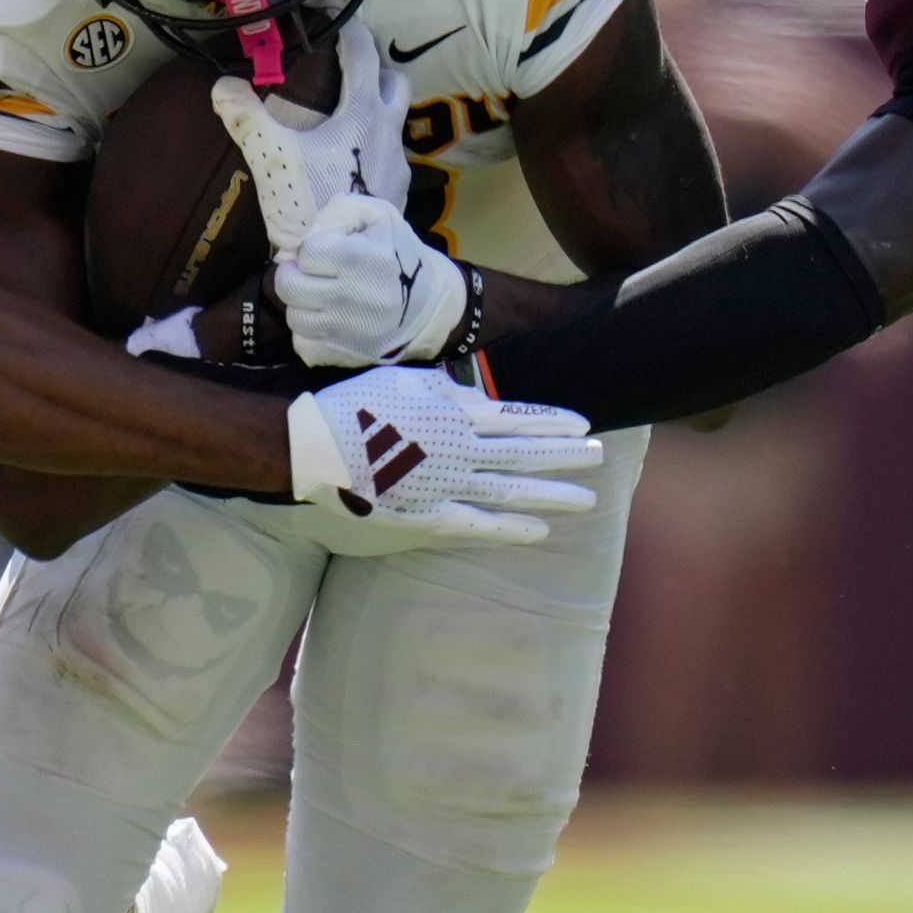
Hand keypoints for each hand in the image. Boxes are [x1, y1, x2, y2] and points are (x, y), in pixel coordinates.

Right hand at [212, 19, 410, 251]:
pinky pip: (391, 158)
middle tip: (348, 74)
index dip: (350, 33)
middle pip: (396, 82)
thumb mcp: (272, 158)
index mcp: (364, 113)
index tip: (336, 25)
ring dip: (377, 112)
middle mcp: (389, 132)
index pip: (363, 55)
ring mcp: (399, 164)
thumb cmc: (313, 204)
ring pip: (396, 122)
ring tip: (345, 121)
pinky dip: (374, 150)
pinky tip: (350, 165)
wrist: (347, 265)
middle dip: (376, 71)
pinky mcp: (400, 193)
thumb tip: (222, 86)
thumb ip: (246, 118)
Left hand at [275, 193, 468, 366]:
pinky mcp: (343, 353)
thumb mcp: (377, 217)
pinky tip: (325, 318)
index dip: (310, 249)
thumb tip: (301, 242)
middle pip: (289, 287)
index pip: (306, 253)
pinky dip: (309, 330)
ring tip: (318, 295)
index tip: (324, 252)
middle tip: (309, 273)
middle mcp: (350, 298)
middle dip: (293, 275)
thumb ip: (338, 213)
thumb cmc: (399, 255)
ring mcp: (345, 330)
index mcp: (360, 260)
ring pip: (294, 316)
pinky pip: (304, 343)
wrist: (428, 306)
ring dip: (300, 303)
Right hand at [285, 364, 599, 547]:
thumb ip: (443, 388)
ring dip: (552, 493)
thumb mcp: (402, 380)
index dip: (552, 422)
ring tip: (586, 499)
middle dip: (566, 455)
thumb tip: (474, 393)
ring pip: (512, 489)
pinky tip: (540, 531)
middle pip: (525, 452)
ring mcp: (448, 484)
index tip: (582, 425)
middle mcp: (461, 448)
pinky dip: (512, 529)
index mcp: (455, 411)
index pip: (517, 417)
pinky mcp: (429, 516)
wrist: (313, 446)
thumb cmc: (352, 406)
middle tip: (600, 457)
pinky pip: (480, 524)